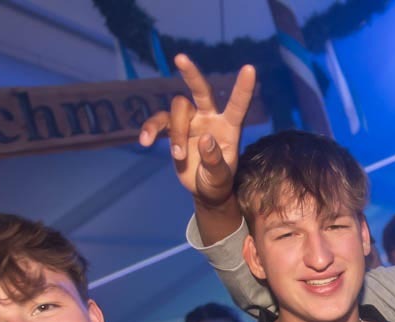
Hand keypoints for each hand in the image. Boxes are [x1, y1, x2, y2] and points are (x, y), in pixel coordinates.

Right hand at [138, 54, 255, 209]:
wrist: (203, 189)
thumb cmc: (217, 182)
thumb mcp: (219, 178)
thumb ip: (214, 160)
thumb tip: (206, 139)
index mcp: (228, 127)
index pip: (237, 105)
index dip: (243, 88)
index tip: (250, 69)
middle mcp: (209, 118)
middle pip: (201, 91)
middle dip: (191, 74)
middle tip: (181, 58)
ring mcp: (190, 122)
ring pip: (177, 110)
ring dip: (176, 133)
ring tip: (179, 156)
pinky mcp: (173, 129)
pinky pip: (158, 121)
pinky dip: (150, 129)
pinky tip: (144, 141)